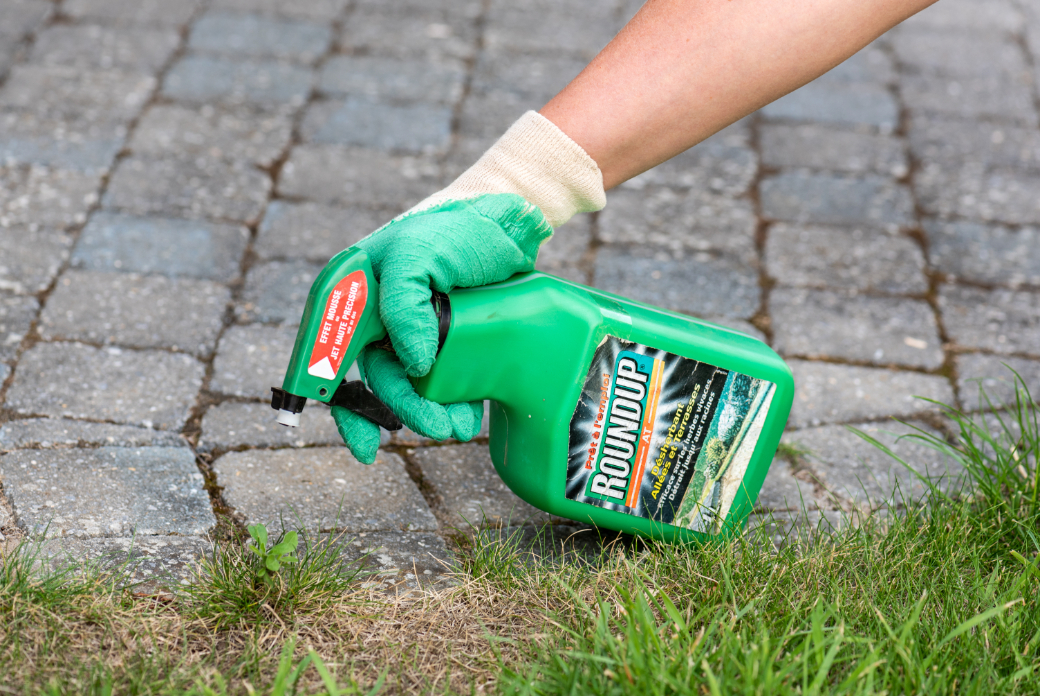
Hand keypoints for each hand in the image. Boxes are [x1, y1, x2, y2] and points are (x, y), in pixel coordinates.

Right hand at [331, 194, 550, 463]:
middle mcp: (374, 318)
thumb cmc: (454, 230)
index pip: (325, 353)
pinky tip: (470, 414)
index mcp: (352, 295)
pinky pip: (438, 384)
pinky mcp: (440, 344)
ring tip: (462, 426)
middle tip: (440, 428)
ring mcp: (407, 333)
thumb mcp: (418, 255)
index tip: (359, 440)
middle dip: (405, 410)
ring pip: (408, 389)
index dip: (330, 399)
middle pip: (376, 380)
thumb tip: (415, 365)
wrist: (505, 225)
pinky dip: (451, 404)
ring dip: (431, 413)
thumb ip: (403, 305)